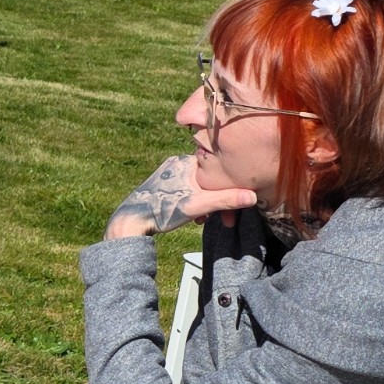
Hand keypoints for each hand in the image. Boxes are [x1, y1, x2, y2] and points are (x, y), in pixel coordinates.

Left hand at [104, 155, 257, 240]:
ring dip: (207, 204)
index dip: (230, 187)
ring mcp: (169, 174)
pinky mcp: (163, 186)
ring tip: (206, 221)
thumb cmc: (163, 211)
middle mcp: (177, 163)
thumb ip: (226, 199)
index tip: (235, 206)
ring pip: (199, 187)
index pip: (217, 168)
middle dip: (219, 200)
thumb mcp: (198, 205)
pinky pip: (188, 191)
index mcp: (186, 161)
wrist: (131, 222)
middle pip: (209, 179)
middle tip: (224, 220)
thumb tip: (253, 197)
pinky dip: (195, 203)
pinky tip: (195, 218)